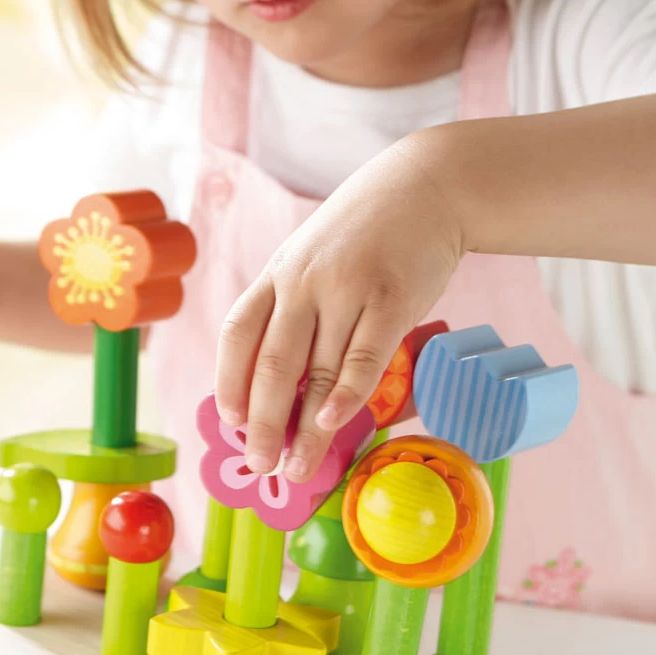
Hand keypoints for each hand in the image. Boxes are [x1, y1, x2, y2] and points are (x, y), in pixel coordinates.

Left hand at [214, 135, 465, 483]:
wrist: (426, 186)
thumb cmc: (368, 231)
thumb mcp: (315, 255)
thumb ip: (296, 303)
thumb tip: (282, 378)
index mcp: (280, 272)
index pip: (240, 332)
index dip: (229, 380)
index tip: (229, 422)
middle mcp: (305, 281)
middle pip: (272, 364)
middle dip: (262, 424)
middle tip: (261, 465)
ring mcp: (347, 289)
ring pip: (317, 373)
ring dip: (305, 430)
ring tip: (299, 468)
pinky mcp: (392, 300)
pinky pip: (363, 359)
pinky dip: (345, 396)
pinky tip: (333, 425)